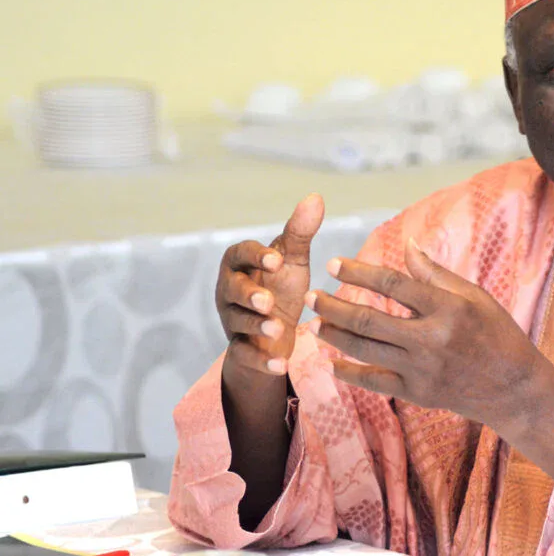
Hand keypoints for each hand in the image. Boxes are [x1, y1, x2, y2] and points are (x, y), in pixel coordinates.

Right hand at [216, 193, 324, 375]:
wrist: (274, 331)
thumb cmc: (281, 285)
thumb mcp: (292, 260)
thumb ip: (300, 232)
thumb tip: (316, 196)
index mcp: (240, 264)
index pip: (240, 253)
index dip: (256, 256)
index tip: (276, 259)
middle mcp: (229, 291)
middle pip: (231, 290)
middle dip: (248, 295)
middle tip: (267, 301)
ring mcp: (233, 321)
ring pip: (237, 322)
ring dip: (255, 326)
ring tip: (276, 328)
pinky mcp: (241, 349)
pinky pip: (245, 356)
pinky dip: (262, 362)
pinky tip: (281, 365)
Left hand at [306, 238, 553, 495]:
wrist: (514, 388)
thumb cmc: (498, 333)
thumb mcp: (474, 296)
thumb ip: (435, 272)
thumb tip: (406, 243)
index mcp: (447, 307)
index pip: (392, 283)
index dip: (358, 272)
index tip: (333, 265)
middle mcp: (431, 338)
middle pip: (368, 319)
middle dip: (333, 305)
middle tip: (310, 295)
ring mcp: (422, 369)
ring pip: (365, 350)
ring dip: (335, 335)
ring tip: (314, 323)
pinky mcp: (418, 394)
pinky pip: (375, 382)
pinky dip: (350, 373)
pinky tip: (332, 361)